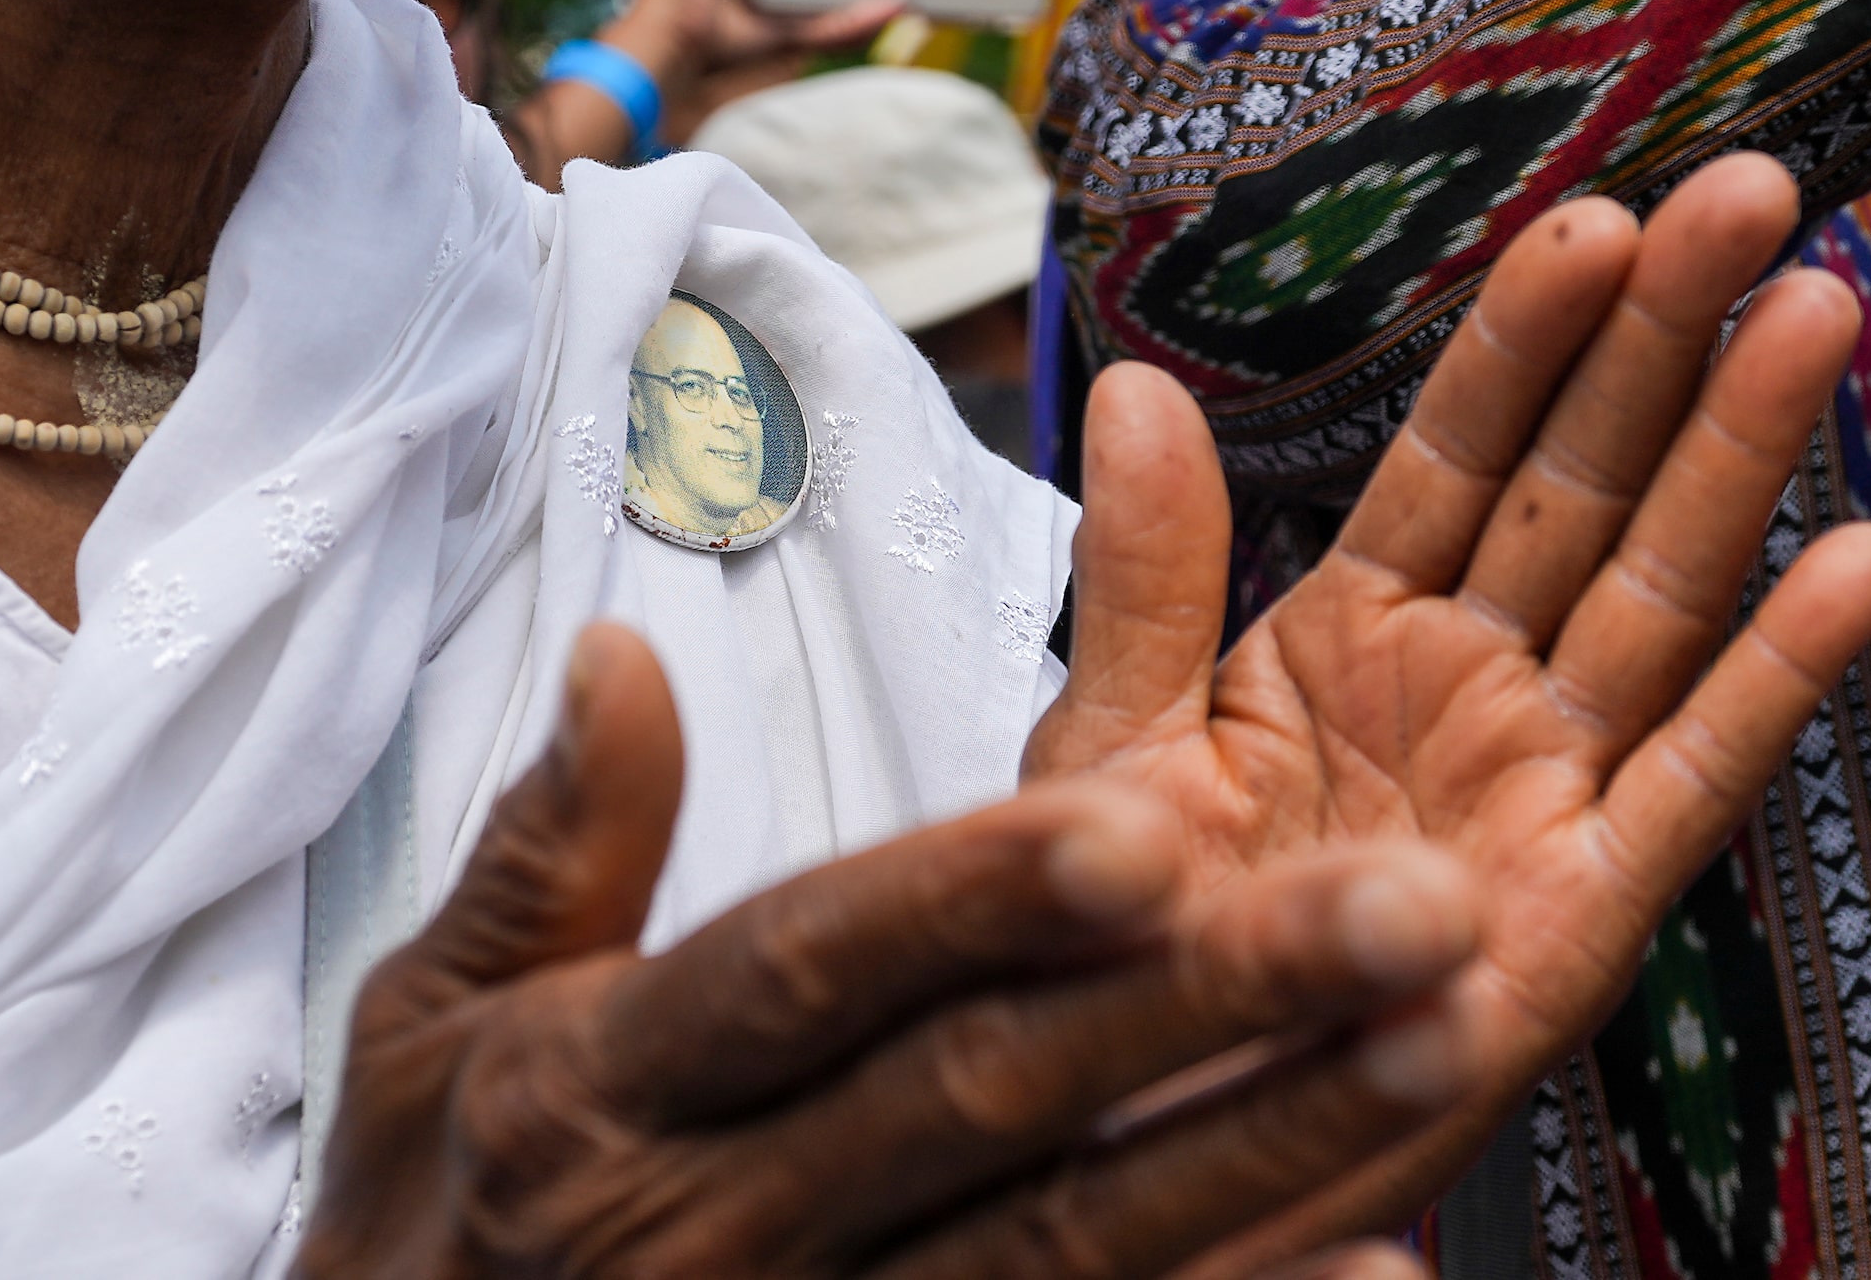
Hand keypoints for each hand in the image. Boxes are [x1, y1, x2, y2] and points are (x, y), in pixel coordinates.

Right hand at [300, 623, 1491, 1278]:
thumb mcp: (431, 1022)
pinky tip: (1380, 1267)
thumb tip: (622, 652)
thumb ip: (552, 845)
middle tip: (1408, 904)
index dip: (971, 898)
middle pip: (980, 1099)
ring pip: (1064, 1241)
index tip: (1146, 817)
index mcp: (600, 1088)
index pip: (806, 969)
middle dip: (1200, 999)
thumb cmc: (430, 1213)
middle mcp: (713, 1221)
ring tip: (1441, 1030)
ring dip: (1265, 1140)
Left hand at [1023, 152, 1870, 1257]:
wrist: (1142, 1116)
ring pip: (1659, 589)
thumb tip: (1137, 383)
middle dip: (1663, 341)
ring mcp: (1537, 782)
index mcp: (1345, 632)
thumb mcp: (1111, 738)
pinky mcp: (1585, 899)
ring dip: (1741, 455)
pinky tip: (1861, 560)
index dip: (1526, 337)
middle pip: (1582, 485)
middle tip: (1744, 193)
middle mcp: (1462, 684)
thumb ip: (1148, 569)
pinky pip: (1692, 772)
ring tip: (1813, 311)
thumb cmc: (1121, 934)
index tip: (1588, 215)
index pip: (1454, 452)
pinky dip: (1776, 674)